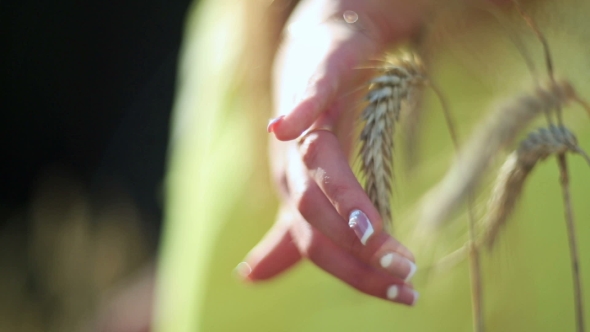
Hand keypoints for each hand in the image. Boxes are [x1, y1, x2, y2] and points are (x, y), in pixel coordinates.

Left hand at [237, 0, 434, 304]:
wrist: (320, 56)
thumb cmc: (320, 125)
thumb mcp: (310, 186)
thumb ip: (290, 233)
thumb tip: (251, 278)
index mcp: (294, 194)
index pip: (316, 246)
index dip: (354, 274)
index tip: (402, 295)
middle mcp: (291, 166)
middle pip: (313, 217)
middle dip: (356, 251)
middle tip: (403, 275)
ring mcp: (300, 123)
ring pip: (314, 168)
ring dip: (343, 201)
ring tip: (376, 234)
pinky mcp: (314, 79)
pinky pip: (305, 95)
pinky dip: (296, 113)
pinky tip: (285, 129)